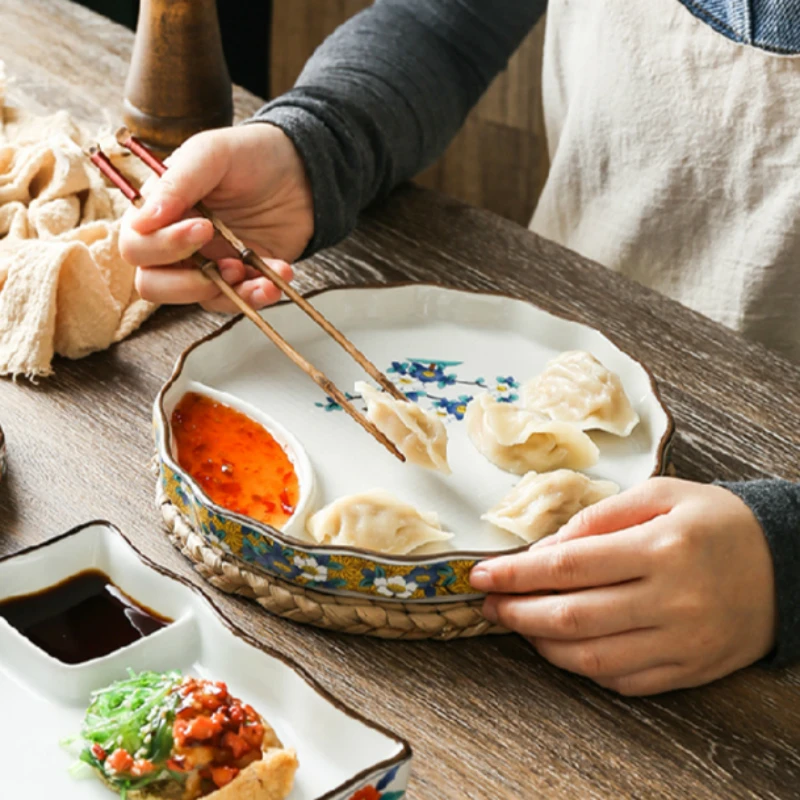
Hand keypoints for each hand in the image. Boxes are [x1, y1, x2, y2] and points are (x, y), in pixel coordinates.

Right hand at [119, 123, 313, 311]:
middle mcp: (176, 244)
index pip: (135, 246)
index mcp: (159, 212)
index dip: (162, 246)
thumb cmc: (250, 155)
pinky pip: (236, 302)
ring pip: (197, 301)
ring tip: (258, 276)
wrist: (303, 172)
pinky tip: (276, 279)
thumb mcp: (211, 153)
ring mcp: (208, 265)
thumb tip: (144, 220)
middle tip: (227, 264)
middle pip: (152, 285)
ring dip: (228, 294)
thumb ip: (176, 183)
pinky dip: (256, 297)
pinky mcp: (240, 280)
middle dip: (188, 284)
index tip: (203, 227)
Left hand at [470, 478, 776, 695]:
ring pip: (591, 657)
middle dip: (516, 611)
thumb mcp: (661, 494)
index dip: (515, 573)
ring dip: (540, 644)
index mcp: (661, 548)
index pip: (568, 566)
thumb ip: (600, 516)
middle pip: (571, 617)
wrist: (786, 565)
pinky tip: (559, 646)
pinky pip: (623, 681)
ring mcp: (681, 643)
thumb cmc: (716, 521)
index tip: (481, 574)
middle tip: (486, 604)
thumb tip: (545, 547)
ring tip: (515, 623)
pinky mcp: (689, 670)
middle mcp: (671, 601)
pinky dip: (581, 666)